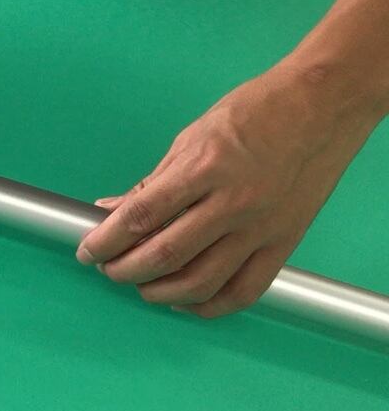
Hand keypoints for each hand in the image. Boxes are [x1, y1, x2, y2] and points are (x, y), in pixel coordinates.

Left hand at [76, 64, 380, 317]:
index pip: (139, 217)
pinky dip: (208, 305)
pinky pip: (242, 292)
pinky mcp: (284, 244)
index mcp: (204, 169)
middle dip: (124, 270)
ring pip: (199, 282)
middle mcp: (232, 203)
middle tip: (109, 269)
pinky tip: (187, 300)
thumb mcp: (192, 137)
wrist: (323, 105)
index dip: (104, 241)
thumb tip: (111, 210)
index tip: (87, 252)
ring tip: (142, 285)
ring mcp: (260, 228)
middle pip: (164, 255)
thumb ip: (152, 182)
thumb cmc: (257, 112)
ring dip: (159, 293)